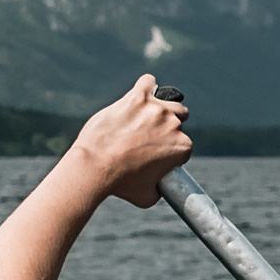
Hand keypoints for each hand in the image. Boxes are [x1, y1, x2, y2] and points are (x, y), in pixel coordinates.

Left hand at [68, 75, 190, 207]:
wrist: (95, 167)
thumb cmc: (120, 184)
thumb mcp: (147, 197)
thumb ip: (160, 189)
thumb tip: (160, 187)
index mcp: (181, 147)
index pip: (184, 144)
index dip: (172, 150)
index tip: (158, 155)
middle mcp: (173, 124)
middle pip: (179, 120)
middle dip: (168, 128)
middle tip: (151, 137)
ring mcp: (155, 109)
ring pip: (168, 101)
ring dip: (161, 108)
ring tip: (146, 117)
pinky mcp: (136, 98)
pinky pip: (148, 82)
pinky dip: (147, 87)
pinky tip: (141, 94)